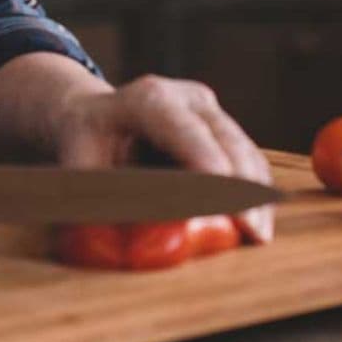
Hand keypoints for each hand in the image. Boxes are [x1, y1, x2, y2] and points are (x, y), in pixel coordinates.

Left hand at [52, 75, 276, 242]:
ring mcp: (208, 108)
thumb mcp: (81, 171)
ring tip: (259, 234)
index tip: (228, 202)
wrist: (93, 116)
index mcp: (147, 98)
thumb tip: (130, 246)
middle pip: (226, 140)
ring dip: (256, 193)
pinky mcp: (222, 126)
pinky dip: (254, 189)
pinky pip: (247, 157)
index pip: (185, 130)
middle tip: (253, 233)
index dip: (208, 165)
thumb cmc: (85, 147)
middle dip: (242, 188)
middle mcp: (185, 96)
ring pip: (244, 149)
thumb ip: (106, 203)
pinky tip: (257, 221)